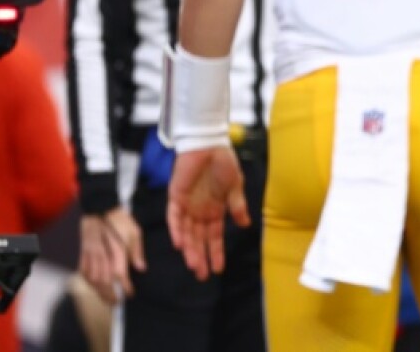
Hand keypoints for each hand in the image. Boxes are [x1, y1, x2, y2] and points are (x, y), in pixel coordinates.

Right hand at [78, 208, 145, 303]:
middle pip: (104, 282)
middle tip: (116, 303)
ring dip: (98, 291)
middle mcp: (102, 255)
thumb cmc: (120, 220)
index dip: (125, 287)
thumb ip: (137, 251)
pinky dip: (88, 281)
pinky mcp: (83, 252)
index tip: (130, 294)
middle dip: (110, 295)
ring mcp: (90, 255)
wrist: (100, 208)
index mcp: (117, 251)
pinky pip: (83, 271)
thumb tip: (141, 269)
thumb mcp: (135, 232)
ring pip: (92, 279)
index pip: (120, 275)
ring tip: (106, 298)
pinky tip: (94, 286)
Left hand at [167, 146, 248, 280]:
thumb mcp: (235, 186)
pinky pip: (174, 217)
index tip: (218, 269)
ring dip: (189, 249)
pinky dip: (176, 230)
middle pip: (199, 239)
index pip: (214, 236)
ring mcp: (187, 205)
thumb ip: (237, 206)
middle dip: (200, 257)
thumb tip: (245, 225)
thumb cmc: (223, 162)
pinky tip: (179, 243)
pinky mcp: (175, 197)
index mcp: (215, 209)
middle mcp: (200, 211)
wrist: (208, 143)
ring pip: (186, 233)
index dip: (216, 252)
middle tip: (202, 275)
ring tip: (192, 265)